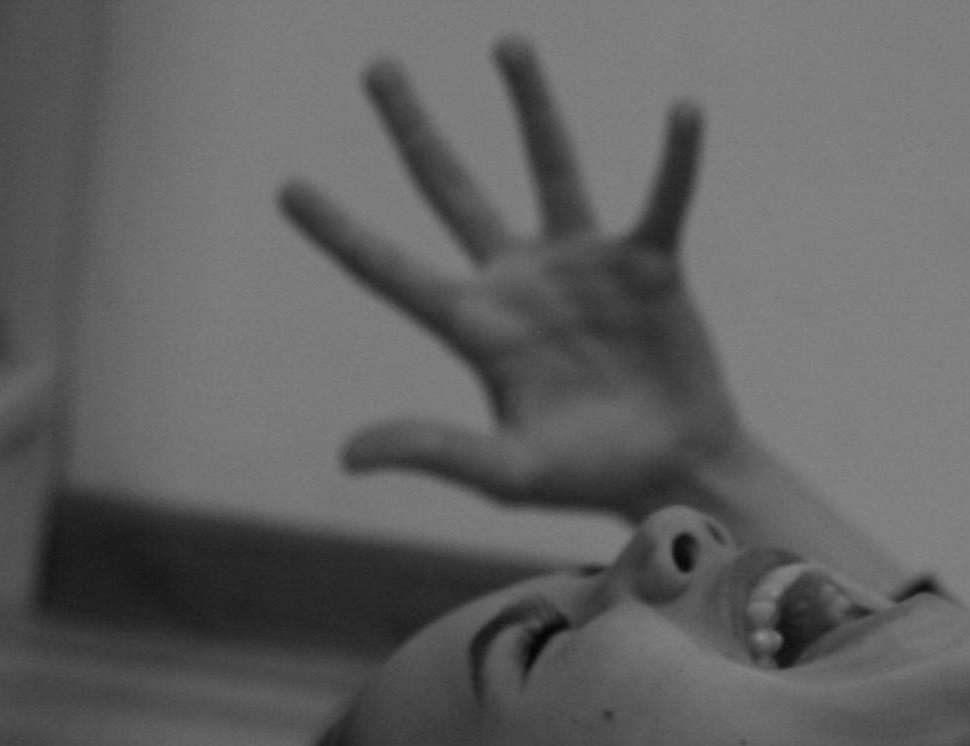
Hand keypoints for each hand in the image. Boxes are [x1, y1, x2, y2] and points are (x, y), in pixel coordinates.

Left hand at [281, 38, 742, 518]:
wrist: (676, 472)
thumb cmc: (589, 478)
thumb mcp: (508, 474)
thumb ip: (435, 451)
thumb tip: (348, 454)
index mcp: (479, 328)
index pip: (392, 271)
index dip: (339, 231)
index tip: (285, 189)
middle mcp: (521, 281)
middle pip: (452, 190)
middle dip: (414, 130)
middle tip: (377, 67)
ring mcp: (583, 265)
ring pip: (550, 166)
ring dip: (531, 105)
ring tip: (507, 41)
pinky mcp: (649, 265)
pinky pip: (663, 197)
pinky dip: (676, 158)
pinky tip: (684, 111)